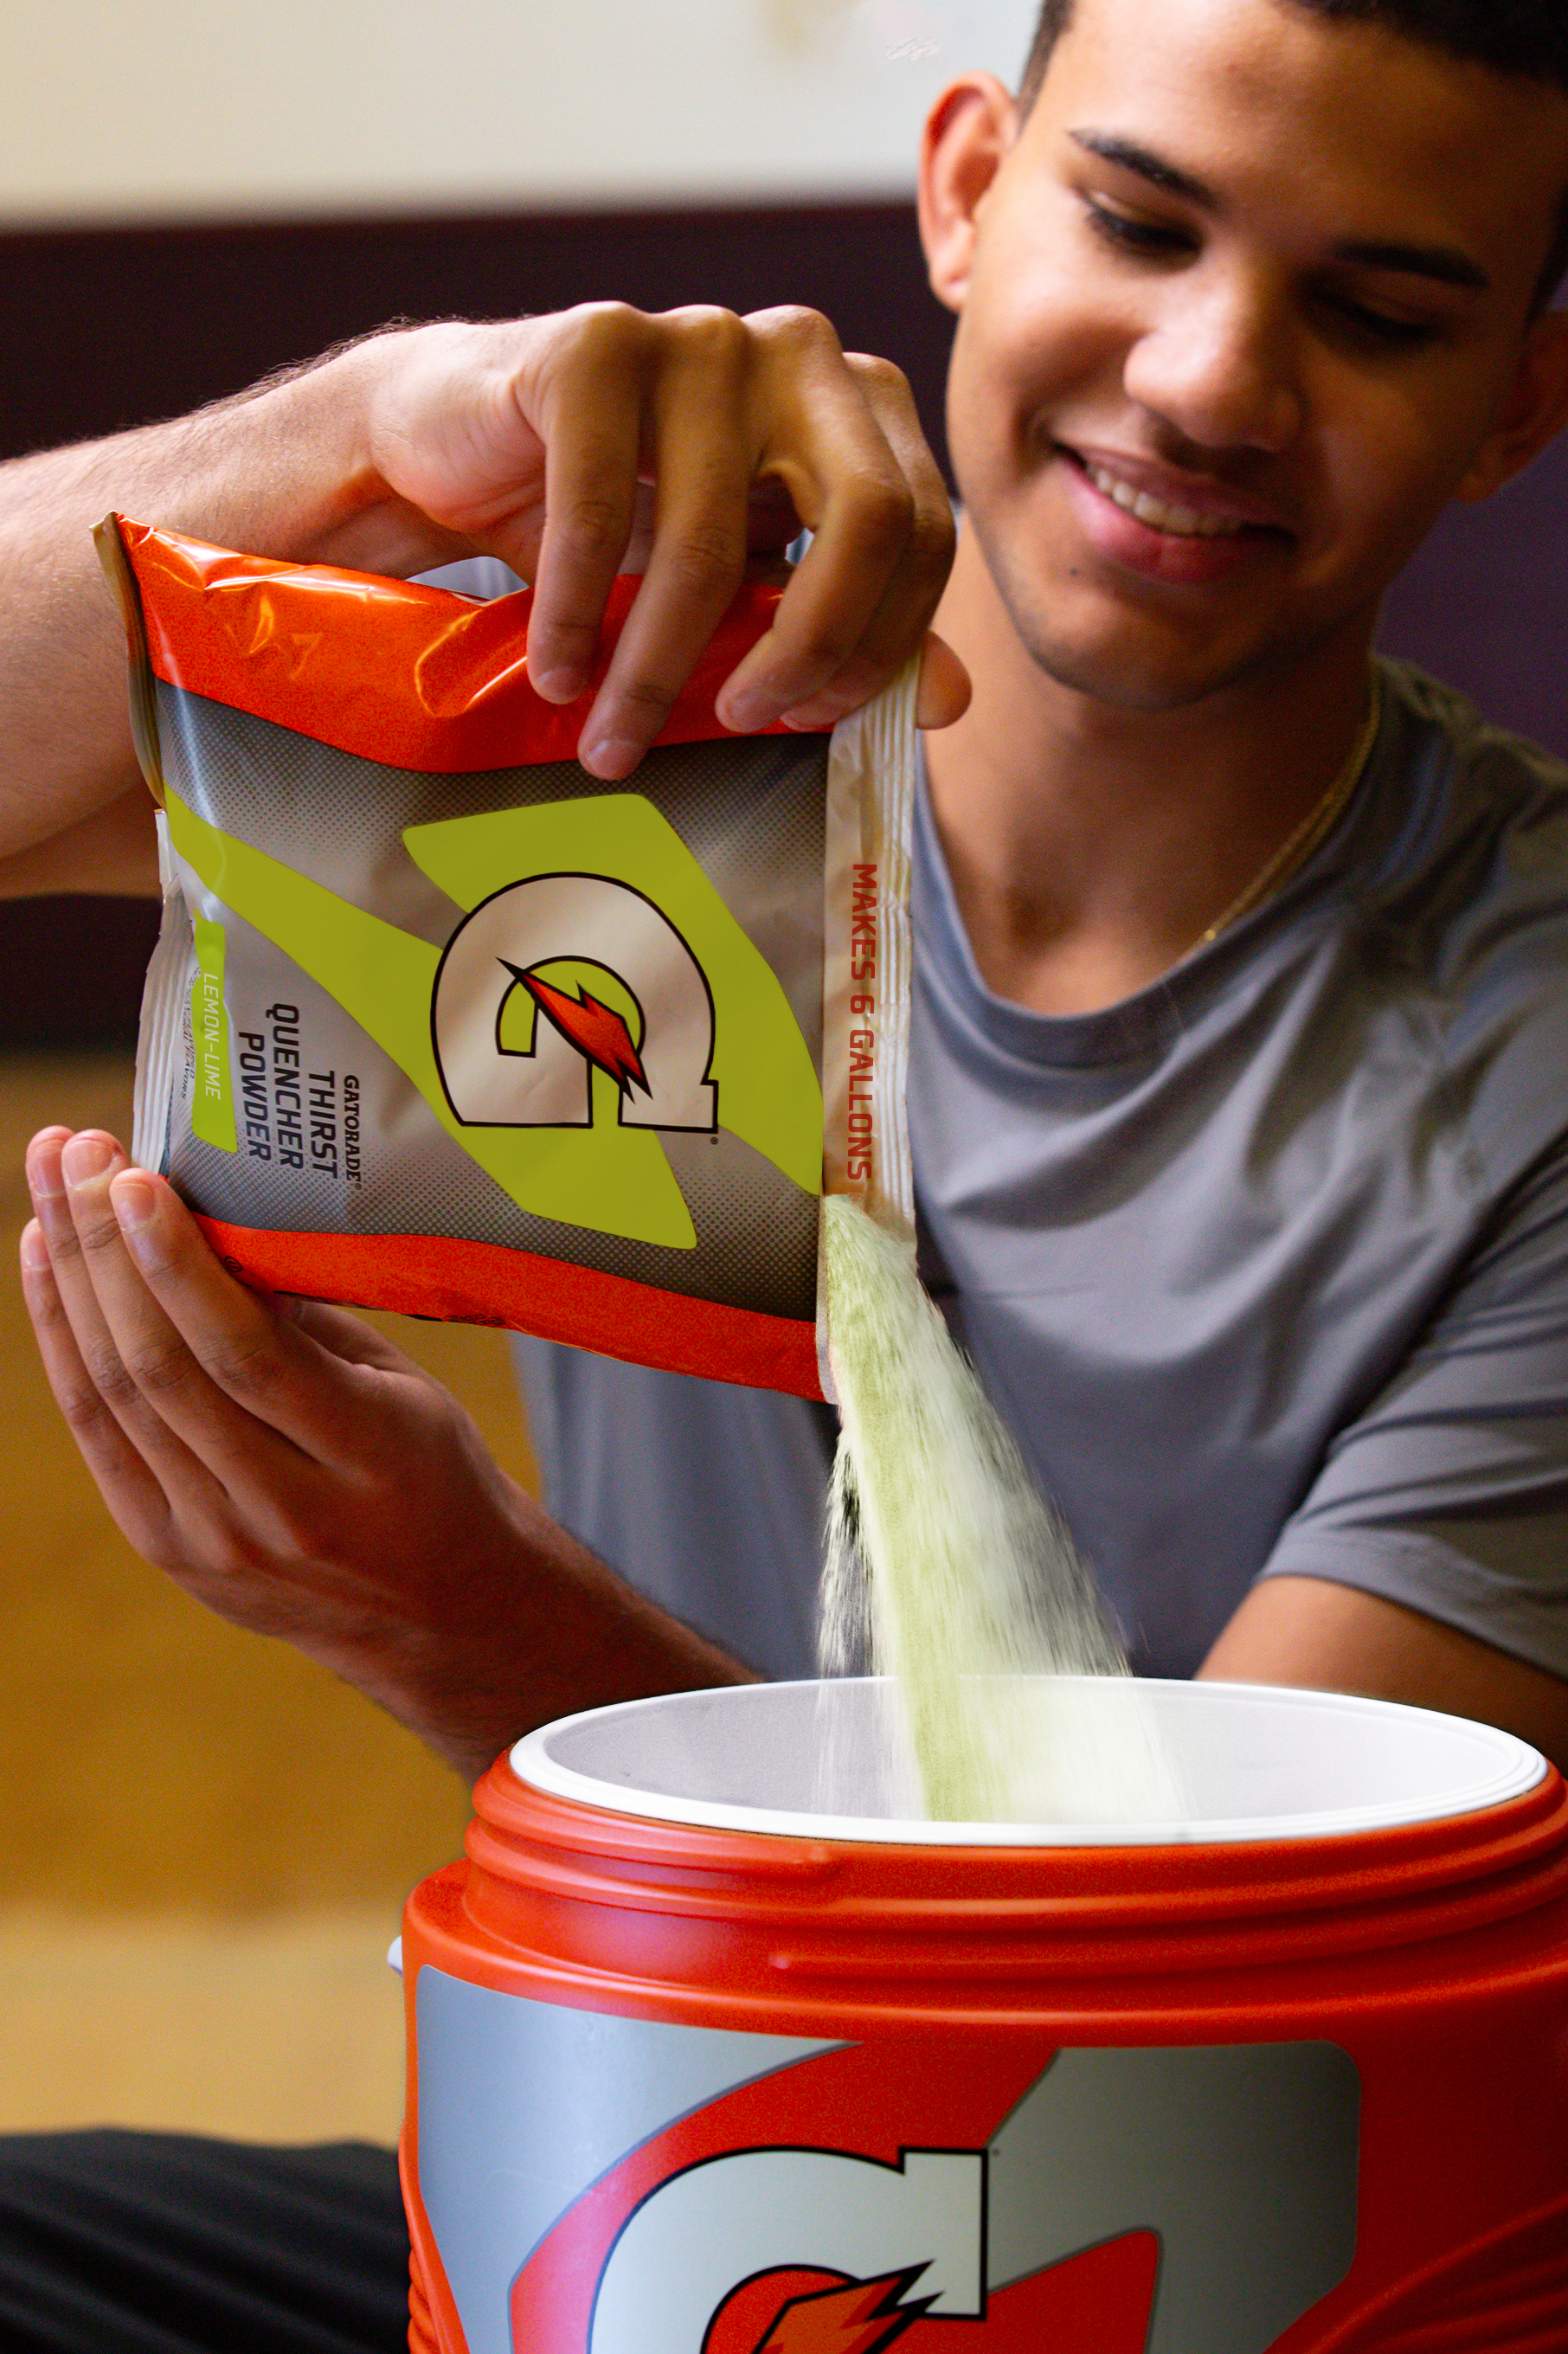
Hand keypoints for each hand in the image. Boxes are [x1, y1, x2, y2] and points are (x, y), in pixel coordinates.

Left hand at [20, 1126, 748, 1779]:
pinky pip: (98, 1434)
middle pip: (162, 1372)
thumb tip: (211, 1218)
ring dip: (70, 1280)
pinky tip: (46, 1265)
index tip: (135, 1177)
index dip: (178, 1267)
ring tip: (50, 1183)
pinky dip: (62, 1342)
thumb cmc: (431, 1471)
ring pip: (116, 1396)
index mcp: (365, 1460)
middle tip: (76, 1151)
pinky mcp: (166, 1551)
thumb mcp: (404, 1389)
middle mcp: (279, 1513)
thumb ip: (309, 1320)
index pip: (248, 1359)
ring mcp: (212, 1543)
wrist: (437, 1614)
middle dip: (104, 1249)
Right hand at [346, 306, 967, 778]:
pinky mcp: (598, 344)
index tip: (806, 721)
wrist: (459, 447)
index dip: (878, 644)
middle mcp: (801, 353)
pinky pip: (601, 512)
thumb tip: (950, 701)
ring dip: (655, 670)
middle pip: (867, 518)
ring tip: (611, 741)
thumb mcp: (746, 588)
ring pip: (713, 540)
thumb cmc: (618, 525)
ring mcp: (703, 337)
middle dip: (809, 649)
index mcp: (860, 406)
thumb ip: (849, 632)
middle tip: (743, 724)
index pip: (923, 533)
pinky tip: (559, 675)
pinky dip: (576, 616)